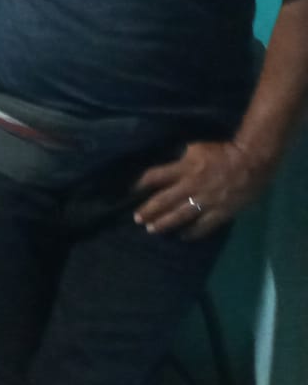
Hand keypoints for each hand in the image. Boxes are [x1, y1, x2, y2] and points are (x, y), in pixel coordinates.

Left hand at [133, 140, 273, 238]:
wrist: (252, 161)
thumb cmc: (222, 151)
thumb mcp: (195, 148)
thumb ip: (180, 159)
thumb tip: (167, 165)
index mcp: (184, 168)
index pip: (155, 177)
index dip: (141, 184)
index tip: (132, 191)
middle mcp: (191, 186)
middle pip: (163, 200)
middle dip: (148, 211)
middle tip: (137, 219)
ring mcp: (206, 201)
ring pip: (180, 216)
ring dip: (164, 224)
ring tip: (152, 230)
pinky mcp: (221, 212)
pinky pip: (204, 226)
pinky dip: (192, 233)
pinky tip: (182, 237)